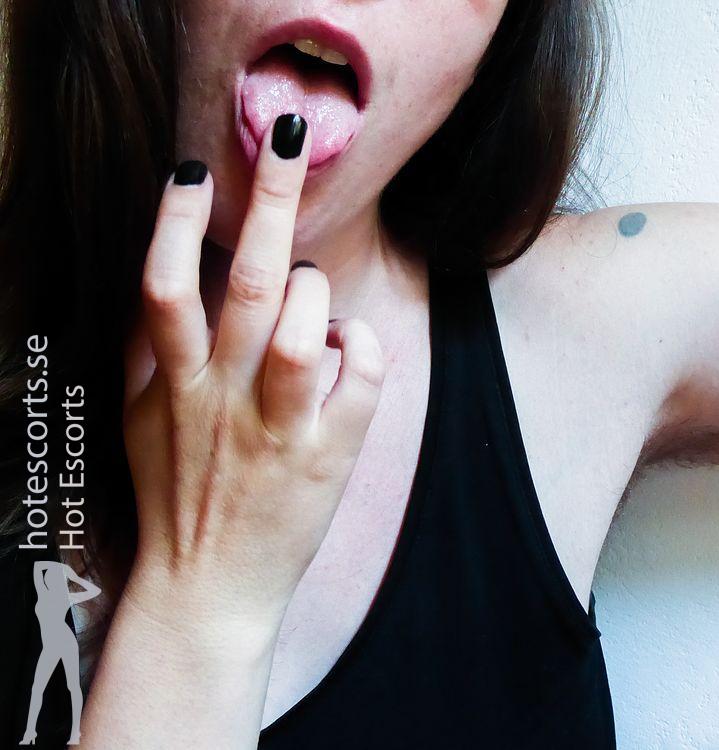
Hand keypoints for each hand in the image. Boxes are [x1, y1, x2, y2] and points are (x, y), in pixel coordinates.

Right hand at [120, 114, 384, 635]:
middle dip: (266, 199)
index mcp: (173, 386)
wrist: (207, 591)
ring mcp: (277, 427)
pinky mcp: (325, 454)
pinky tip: (349, 345)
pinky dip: (360, 343)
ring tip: (309, 293)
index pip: (162, 288)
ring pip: (301, 327)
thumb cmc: (180, 499)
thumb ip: (157, 357)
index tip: (192, 170)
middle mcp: (222, 399)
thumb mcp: (146, 422)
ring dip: (314, 291)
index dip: (174, 223)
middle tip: (287, 133)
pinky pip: (357, 374)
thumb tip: (172, 289)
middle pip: (242, 284)